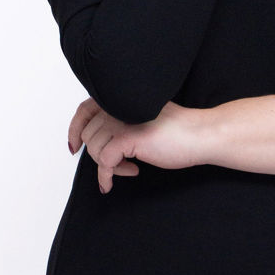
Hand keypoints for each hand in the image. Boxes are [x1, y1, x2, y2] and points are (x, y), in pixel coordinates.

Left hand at [68, 97, 211, 192]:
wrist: (200, 134)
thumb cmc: (177, 131)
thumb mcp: (141, 119)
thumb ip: (120, 121)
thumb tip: (97, 141)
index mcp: (120, 99)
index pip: (84, 110)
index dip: (75, 129)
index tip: (74, 147)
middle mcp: (117, 106)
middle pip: (88, 135)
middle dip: (99, 155)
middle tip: (119, 164)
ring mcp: (122, 120)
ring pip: (95, 150)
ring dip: (109, 165)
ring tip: (130, 167)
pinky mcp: (129, 137)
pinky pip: (105, 163)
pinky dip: (109, 176)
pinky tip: (132, 173)